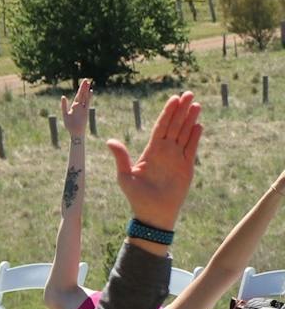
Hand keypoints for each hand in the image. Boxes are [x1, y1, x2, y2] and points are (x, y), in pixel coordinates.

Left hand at [61, 78, 92, 137]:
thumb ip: (64, 105)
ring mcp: (83, 108)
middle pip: (82, 95)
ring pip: (85, 97)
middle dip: (84, 87)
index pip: (78, 96)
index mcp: (74, 106)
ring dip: (86, 90)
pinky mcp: (85, 111)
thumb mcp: (65, 114)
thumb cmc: (70, 125)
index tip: (82, 83)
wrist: (75, 132)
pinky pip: (87, 103)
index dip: (80, 89)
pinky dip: (88, 97)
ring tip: (88, 83)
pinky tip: (90, 92)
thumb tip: (63, 96)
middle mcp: (79, 106)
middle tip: (86, 79)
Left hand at [107, 91, 201, 232]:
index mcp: (150, 151)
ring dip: (190, 119)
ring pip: (185, 134)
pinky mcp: (187, 167)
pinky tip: (198, 124)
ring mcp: (177, 158)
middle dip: (181, 110)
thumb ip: (120, 157)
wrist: (153, 214)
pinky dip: (195, 136)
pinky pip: (192, 148)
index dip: (167, 113)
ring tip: (196, 104)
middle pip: (174, 126)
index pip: (160, 127)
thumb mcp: (125, 176)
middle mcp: (164, 151)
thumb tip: (110, 141)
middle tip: (188, 94)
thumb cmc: (136, 197)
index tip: (173, 99)